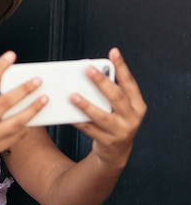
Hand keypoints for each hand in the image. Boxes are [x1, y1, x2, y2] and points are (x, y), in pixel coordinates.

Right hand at [0, 51, 47, 172]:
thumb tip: (8, 94)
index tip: (11, 55)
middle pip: (5, 102)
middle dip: (24, 90)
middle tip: (38, 80)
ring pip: (16, 122)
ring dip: (32, 109)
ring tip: (43, 99)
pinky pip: (15, 137)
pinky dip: (25, 126)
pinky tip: (31, 120)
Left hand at [70, 48, 146, 168]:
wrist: (116, 152)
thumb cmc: (115, 123)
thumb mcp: (119, 108)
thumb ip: (110, 93)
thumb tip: (91, 72)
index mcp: (137, 105)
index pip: (129, 82)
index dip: (122, 66)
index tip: (113, 52)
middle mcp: (132, 117)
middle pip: (116, 97)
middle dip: (101, 82)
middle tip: (88, 70)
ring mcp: (121, 131)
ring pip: (102, 116)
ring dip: (86, 105)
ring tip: (72, 95)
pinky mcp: (108, 142)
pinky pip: (89, 129)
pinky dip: (78, 121)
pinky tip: (68, 114)